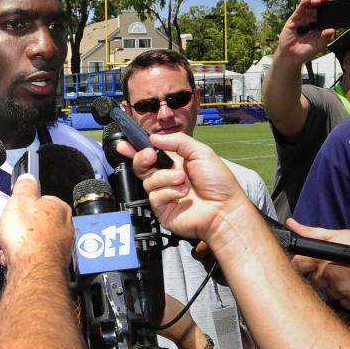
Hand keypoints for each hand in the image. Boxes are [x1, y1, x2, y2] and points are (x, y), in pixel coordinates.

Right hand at [0, 173, 72, 269]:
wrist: (32, 270)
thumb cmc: (30, 237)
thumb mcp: (20, 199)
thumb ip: (25, 186)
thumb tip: (28, 178)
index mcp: (59, 208)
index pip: (41, 201)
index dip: (23, 206)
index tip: (15, 210)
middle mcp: (64, 228)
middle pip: (34, 223)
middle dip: (18, 228)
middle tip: (10, 230)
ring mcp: (58, 248)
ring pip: (31, 242)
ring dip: (17, 245)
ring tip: (10, 247)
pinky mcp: (50, 264)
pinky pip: (31, 258)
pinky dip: (20, 258)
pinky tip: (13, 259)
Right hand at [117, 133, 250, 244]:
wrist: (224, 209)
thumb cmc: (218, 182)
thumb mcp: (200, 152)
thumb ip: (177, 141)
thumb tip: (154, 138)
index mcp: (175, 162)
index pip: (151, 153)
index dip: (135, 148)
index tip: (125, 143)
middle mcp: (167, 178)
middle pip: (141, 167)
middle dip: (141, 158)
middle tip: (150, 155)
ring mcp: (164, 194)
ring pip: (148, 181)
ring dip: (165, 178)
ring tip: (182, 180)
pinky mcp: (162, 210)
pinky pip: (154, 197)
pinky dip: (168, 192)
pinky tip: (183, 194)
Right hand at [276, 0, 335, 62]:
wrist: (291, 56)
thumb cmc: (305, 51)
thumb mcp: (319, 45)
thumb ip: (325, 37)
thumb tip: (332, 30)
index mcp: (319, 26)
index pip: (325, 14)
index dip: (329, 9)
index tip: (333, 5)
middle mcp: (311, 21)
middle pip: (317, 8)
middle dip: (322, 2)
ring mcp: (303, 19)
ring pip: (309, 6)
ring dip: (314, 1)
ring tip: (317, 0)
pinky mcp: (294, 19)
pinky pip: (300, 9)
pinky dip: (304, 3)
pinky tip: (308, 0)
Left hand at [287, 219, 349, 309]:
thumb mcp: (342, 235)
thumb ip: (314, 233)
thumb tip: (292, 224)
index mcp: (325, 255)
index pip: (298, 265)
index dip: (302, 268)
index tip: (311, 268)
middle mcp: (331, 272)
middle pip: (313, 281)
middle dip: (323, 277)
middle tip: (343, 269)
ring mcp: (343, 289)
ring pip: (329, 293)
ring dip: (338, 288)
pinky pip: (344, 304)